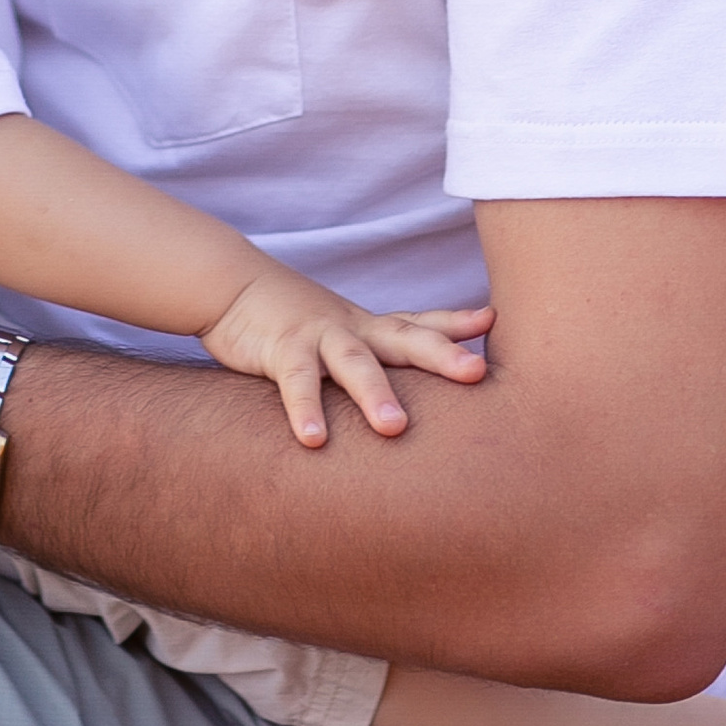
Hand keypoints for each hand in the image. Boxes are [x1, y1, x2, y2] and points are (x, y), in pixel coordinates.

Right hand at [199, 262, 492, 449]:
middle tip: (476, 372)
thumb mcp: (342, 334)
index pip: (420, 321)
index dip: (456, 323)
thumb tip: (412, 410)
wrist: (232, 285)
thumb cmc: (294, 320)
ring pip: (353, 362)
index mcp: (371, 327)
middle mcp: (353, 328)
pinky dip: (305, 410)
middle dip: (441, 355)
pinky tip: (313, 440)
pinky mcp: (282, 349)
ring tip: (395, 428)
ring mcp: (319, 335)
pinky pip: (296, 382)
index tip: (493, 320)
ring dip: (374, 392)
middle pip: (404, 338)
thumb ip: (374, 360)